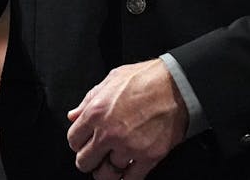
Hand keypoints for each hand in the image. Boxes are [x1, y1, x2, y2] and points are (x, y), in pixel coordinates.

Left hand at [66, 58, 187, 179]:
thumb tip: (74, 115)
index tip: (82, 143)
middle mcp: (109, 133)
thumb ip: (88, 100)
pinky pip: (131, 179)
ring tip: (108, 166)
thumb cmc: (146, 79)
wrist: (177, 86)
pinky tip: (124, 174)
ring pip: (106, 174)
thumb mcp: (110, 80)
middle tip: (93, 157)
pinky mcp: (148, 157)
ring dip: (105, 172)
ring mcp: (129, 148)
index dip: (77, 142)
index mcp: (96, 113)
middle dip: (87, 160)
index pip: (73, 140)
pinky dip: (125, 179)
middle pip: (85, 161)